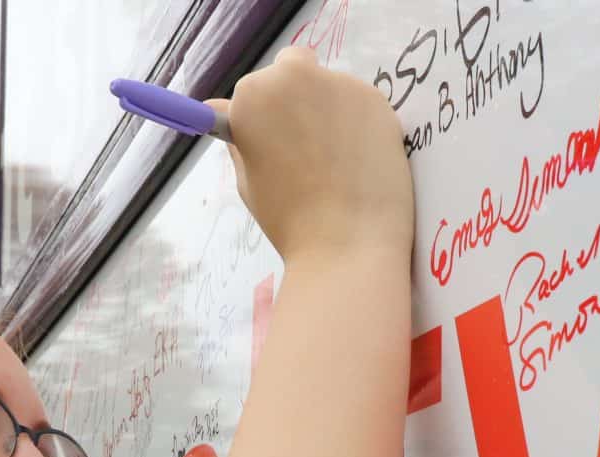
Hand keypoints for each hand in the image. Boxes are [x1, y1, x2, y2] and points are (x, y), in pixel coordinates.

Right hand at [210, 47, 413, 265]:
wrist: (347, 244)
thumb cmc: (289, 218)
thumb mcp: (248, 177)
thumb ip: (240, 138)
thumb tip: (221, 110)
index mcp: (253, 94)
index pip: (255, 88)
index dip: (267, 114)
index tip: (276, 139)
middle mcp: (295, 75)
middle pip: (294, 70)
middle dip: (298, 99)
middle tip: (307, 147)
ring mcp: (341, 83)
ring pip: (331, 87)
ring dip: (330, 110)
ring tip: (337, 163)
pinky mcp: (378, 99)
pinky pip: (361, 105)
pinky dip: (360, 124)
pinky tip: (360, 161)